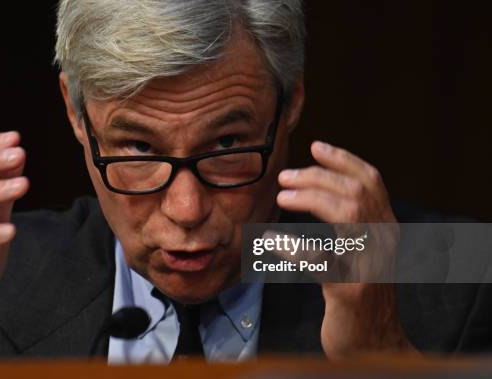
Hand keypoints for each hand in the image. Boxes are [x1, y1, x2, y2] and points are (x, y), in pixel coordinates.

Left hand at [276, 141, 411, 357]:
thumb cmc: (357, 295)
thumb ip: (349, 224)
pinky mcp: (350, 291)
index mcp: (385, 228)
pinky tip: (273, 240)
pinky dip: (294, 246)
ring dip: (311, 198)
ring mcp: (370, 266)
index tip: (315, 146)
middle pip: (356, 191)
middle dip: (318, 176)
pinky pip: (321, 260)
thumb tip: (315, 190)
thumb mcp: (359, 254)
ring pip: (348, 214)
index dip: (343, 159)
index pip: (371, 182)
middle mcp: (384, 241)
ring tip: (282, 196)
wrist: (373, 345)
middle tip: (285, 176)